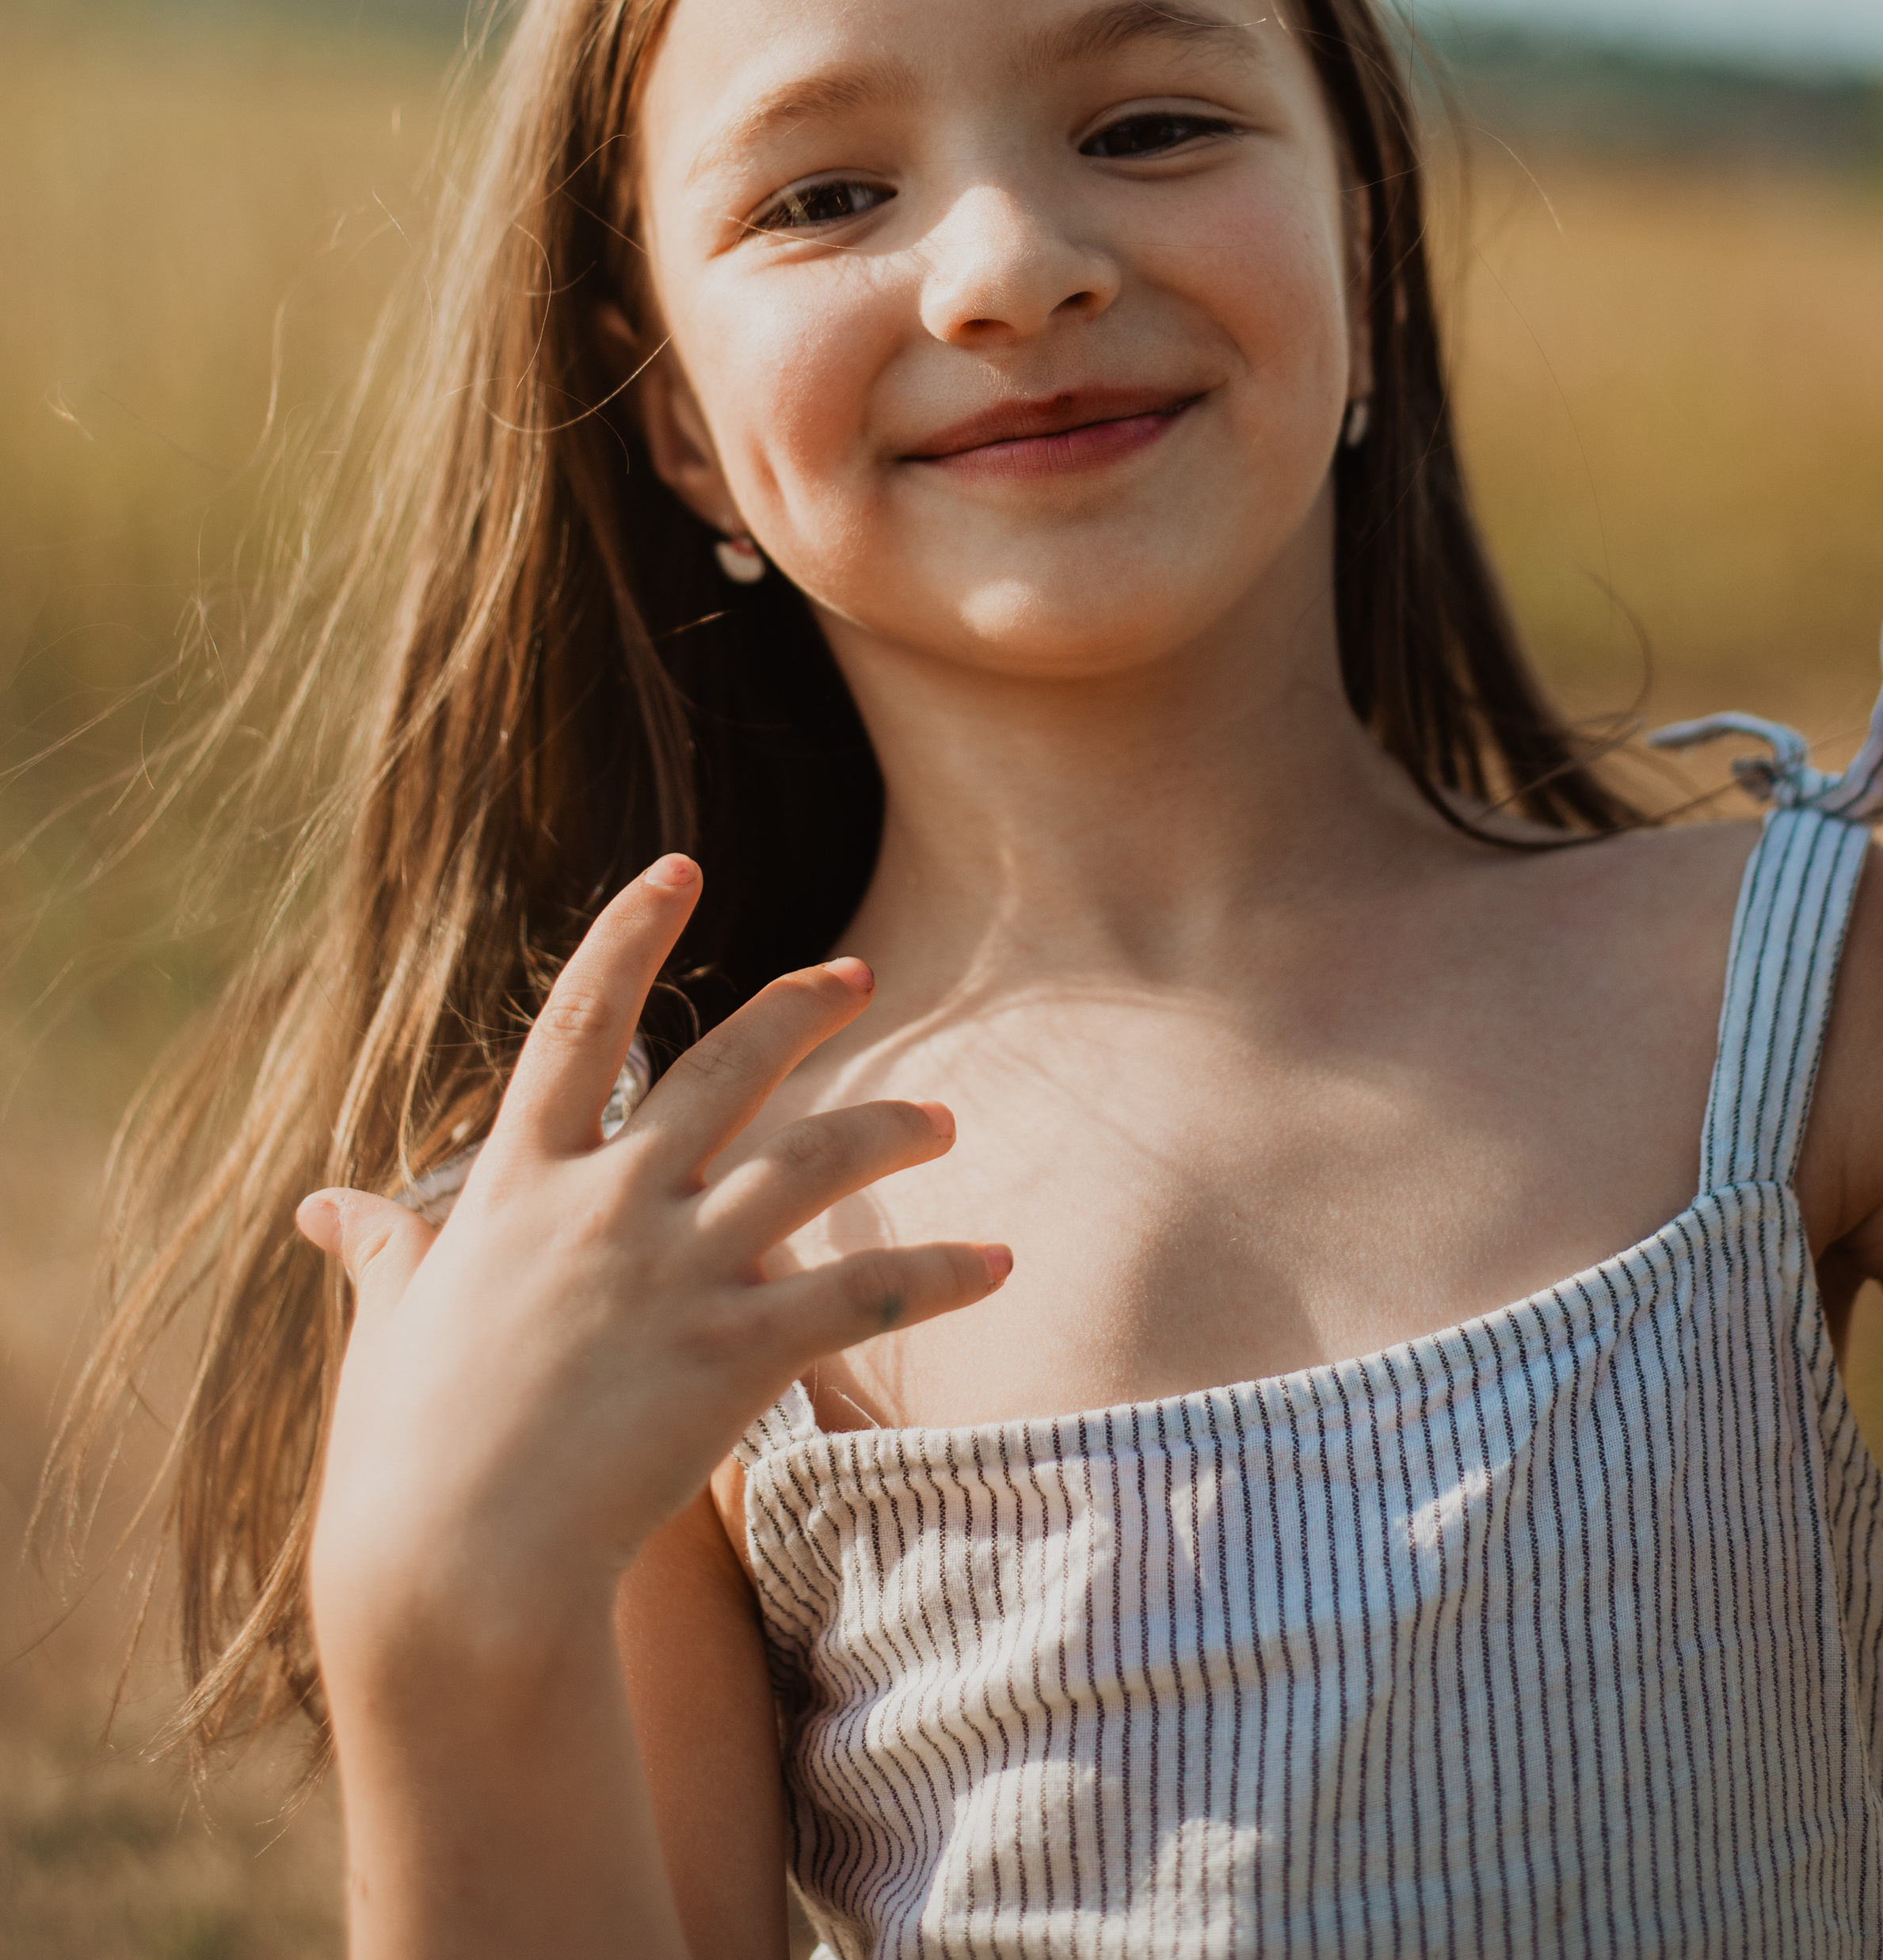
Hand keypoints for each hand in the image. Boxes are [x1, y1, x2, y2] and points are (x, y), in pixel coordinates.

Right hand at [297, 856, 1010, 1665]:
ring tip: (945, 1120)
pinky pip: (862, 1292)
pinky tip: (999, 1264)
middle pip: (728, 1069)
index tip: (679, 869)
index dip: (631, 934)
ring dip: (891, 1129)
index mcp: (521, 1184)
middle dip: (801, 1009)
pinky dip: (940, 1273)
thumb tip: (327, 1205)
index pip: (583, 1021)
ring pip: (815, 1161)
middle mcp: (609, 1205)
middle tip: (860, 975)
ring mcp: (677, 1274)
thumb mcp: (391, 1327)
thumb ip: (384, 1249)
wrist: (455, 1569)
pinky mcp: (737, 1353)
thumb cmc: (409, 1454)